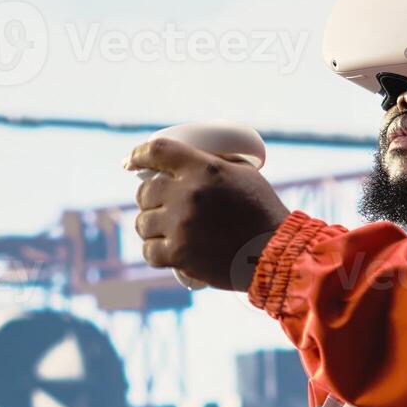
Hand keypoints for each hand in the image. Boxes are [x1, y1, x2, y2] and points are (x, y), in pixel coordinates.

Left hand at [125, 136, 290, 291]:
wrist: (276, 254)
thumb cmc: (263, 212)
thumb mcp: (244, 174)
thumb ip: (214, 163)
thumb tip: (190, 158)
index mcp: (203, 168)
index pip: (157, 152)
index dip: (138, 155)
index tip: (130, 161)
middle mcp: (188, 194)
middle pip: (145, 191)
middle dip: (148, 198)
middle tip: (158, 205)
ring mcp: (181, 225)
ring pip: (143, 223)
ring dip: (149, 227)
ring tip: (162, 230)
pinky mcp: (180, 254)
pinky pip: (149, 252)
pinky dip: (154, 252)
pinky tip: (161, 251)